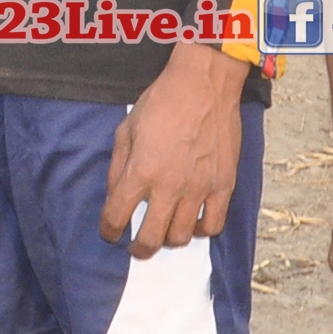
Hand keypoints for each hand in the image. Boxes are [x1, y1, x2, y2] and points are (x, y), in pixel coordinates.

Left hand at [100, 42, 248, 257]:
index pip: (116, 217)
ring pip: (181, 237)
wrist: (204, 84)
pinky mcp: (224, 185)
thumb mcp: (127, 128)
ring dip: (168, 239)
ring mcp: (199, 188)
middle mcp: (169, 186)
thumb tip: (115, 195)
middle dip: (138, 249)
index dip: (108, 230)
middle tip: (136, 247)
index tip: (109, 232)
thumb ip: (118, 166)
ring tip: (165, 230)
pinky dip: (201, 230)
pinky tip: (193, 221)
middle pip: (150, 239)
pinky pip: (214, 225)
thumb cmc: (162, 101)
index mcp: (141, 171)